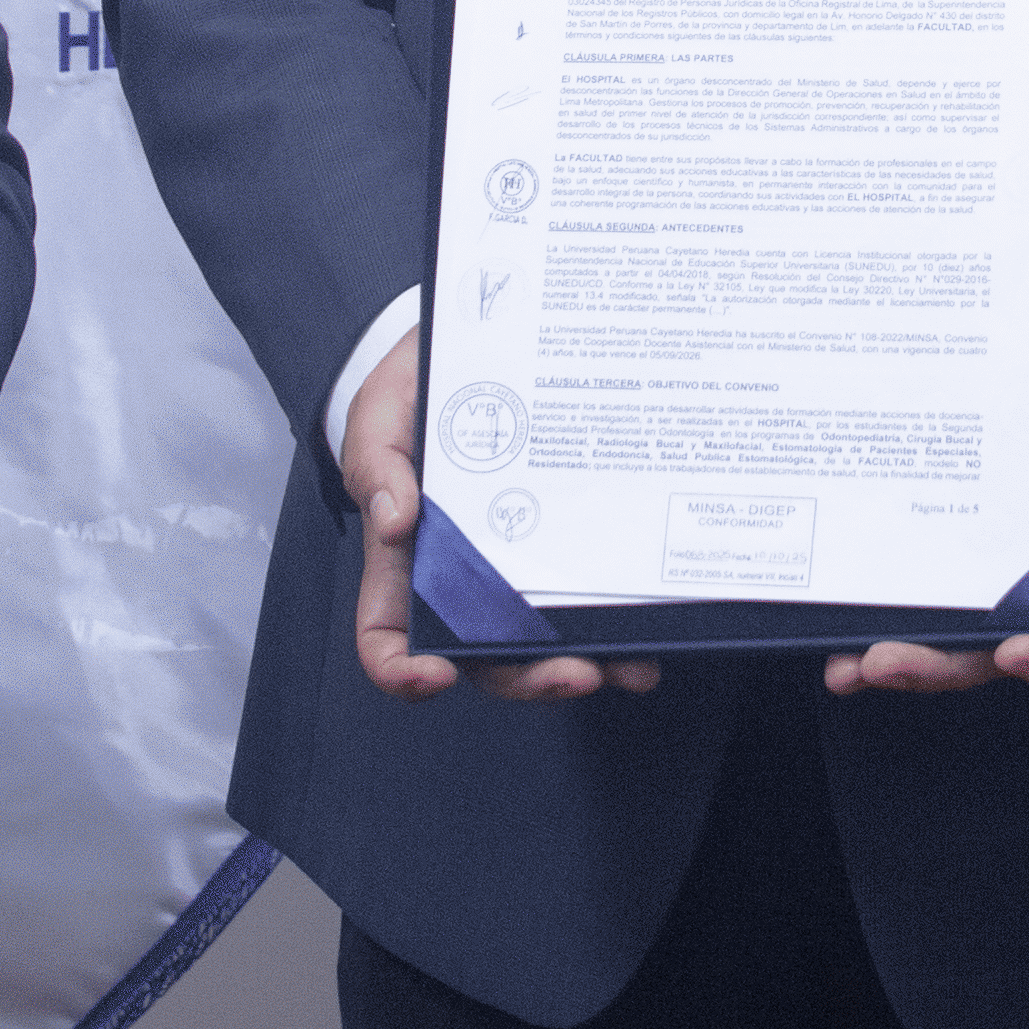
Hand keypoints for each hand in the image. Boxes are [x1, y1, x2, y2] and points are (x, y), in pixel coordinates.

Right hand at [348, 330, 650, 702]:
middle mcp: (466, 579)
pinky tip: (653, 617)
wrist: (473, 349)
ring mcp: (520, 565)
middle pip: (486, 660)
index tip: (436, 674)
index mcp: (406, 562)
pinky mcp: (566, 540)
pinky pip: (593, 590)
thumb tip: (395, 521)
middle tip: (574, 671)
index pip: (389, 639)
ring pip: (550, 640)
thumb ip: (375, 466)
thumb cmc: (413, 394)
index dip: (404, 672)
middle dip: (531, 678)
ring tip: (630, 664)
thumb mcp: (379, 415)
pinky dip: (623, 616)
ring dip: (592, 662)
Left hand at [827, 305, 1028, 697]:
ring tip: (849, 664)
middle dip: (942, 665)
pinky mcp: (956, 528)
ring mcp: (999, 559)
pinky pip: (920, 578)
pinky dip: (881, 605)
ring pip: (953, 631)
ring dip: (903, 656)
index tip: (1019, 652)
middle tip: (885, 662)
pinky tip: (835, 614)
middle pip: (1001, 647)